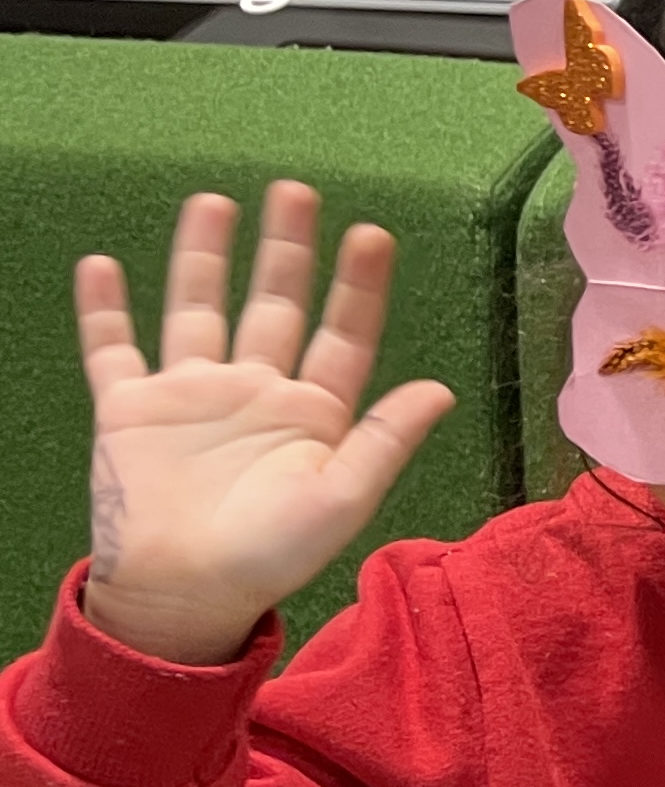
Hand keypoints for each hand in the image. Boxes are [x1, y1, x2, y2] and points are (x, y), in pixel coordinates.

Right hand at [77, 186, 458, 667]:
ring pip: (198, 309)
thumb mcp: (341, 499)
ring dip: (205, 258)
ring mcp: (191, 395)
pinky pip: (112, 349)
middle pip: (274, 304)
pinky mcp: (129, 409)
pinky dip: (103, 310)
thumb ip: (385, 441)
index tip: (371, 235)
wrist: (183, 595)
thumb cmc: (270, 556)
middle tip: (296, 191)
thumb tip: (441, 389)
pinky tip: (101, 265)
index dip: (358, 287)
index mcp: (313, 413)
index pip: (343, 335)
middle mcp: (254, 392)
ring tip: (215, 202)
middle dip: (286, 250)